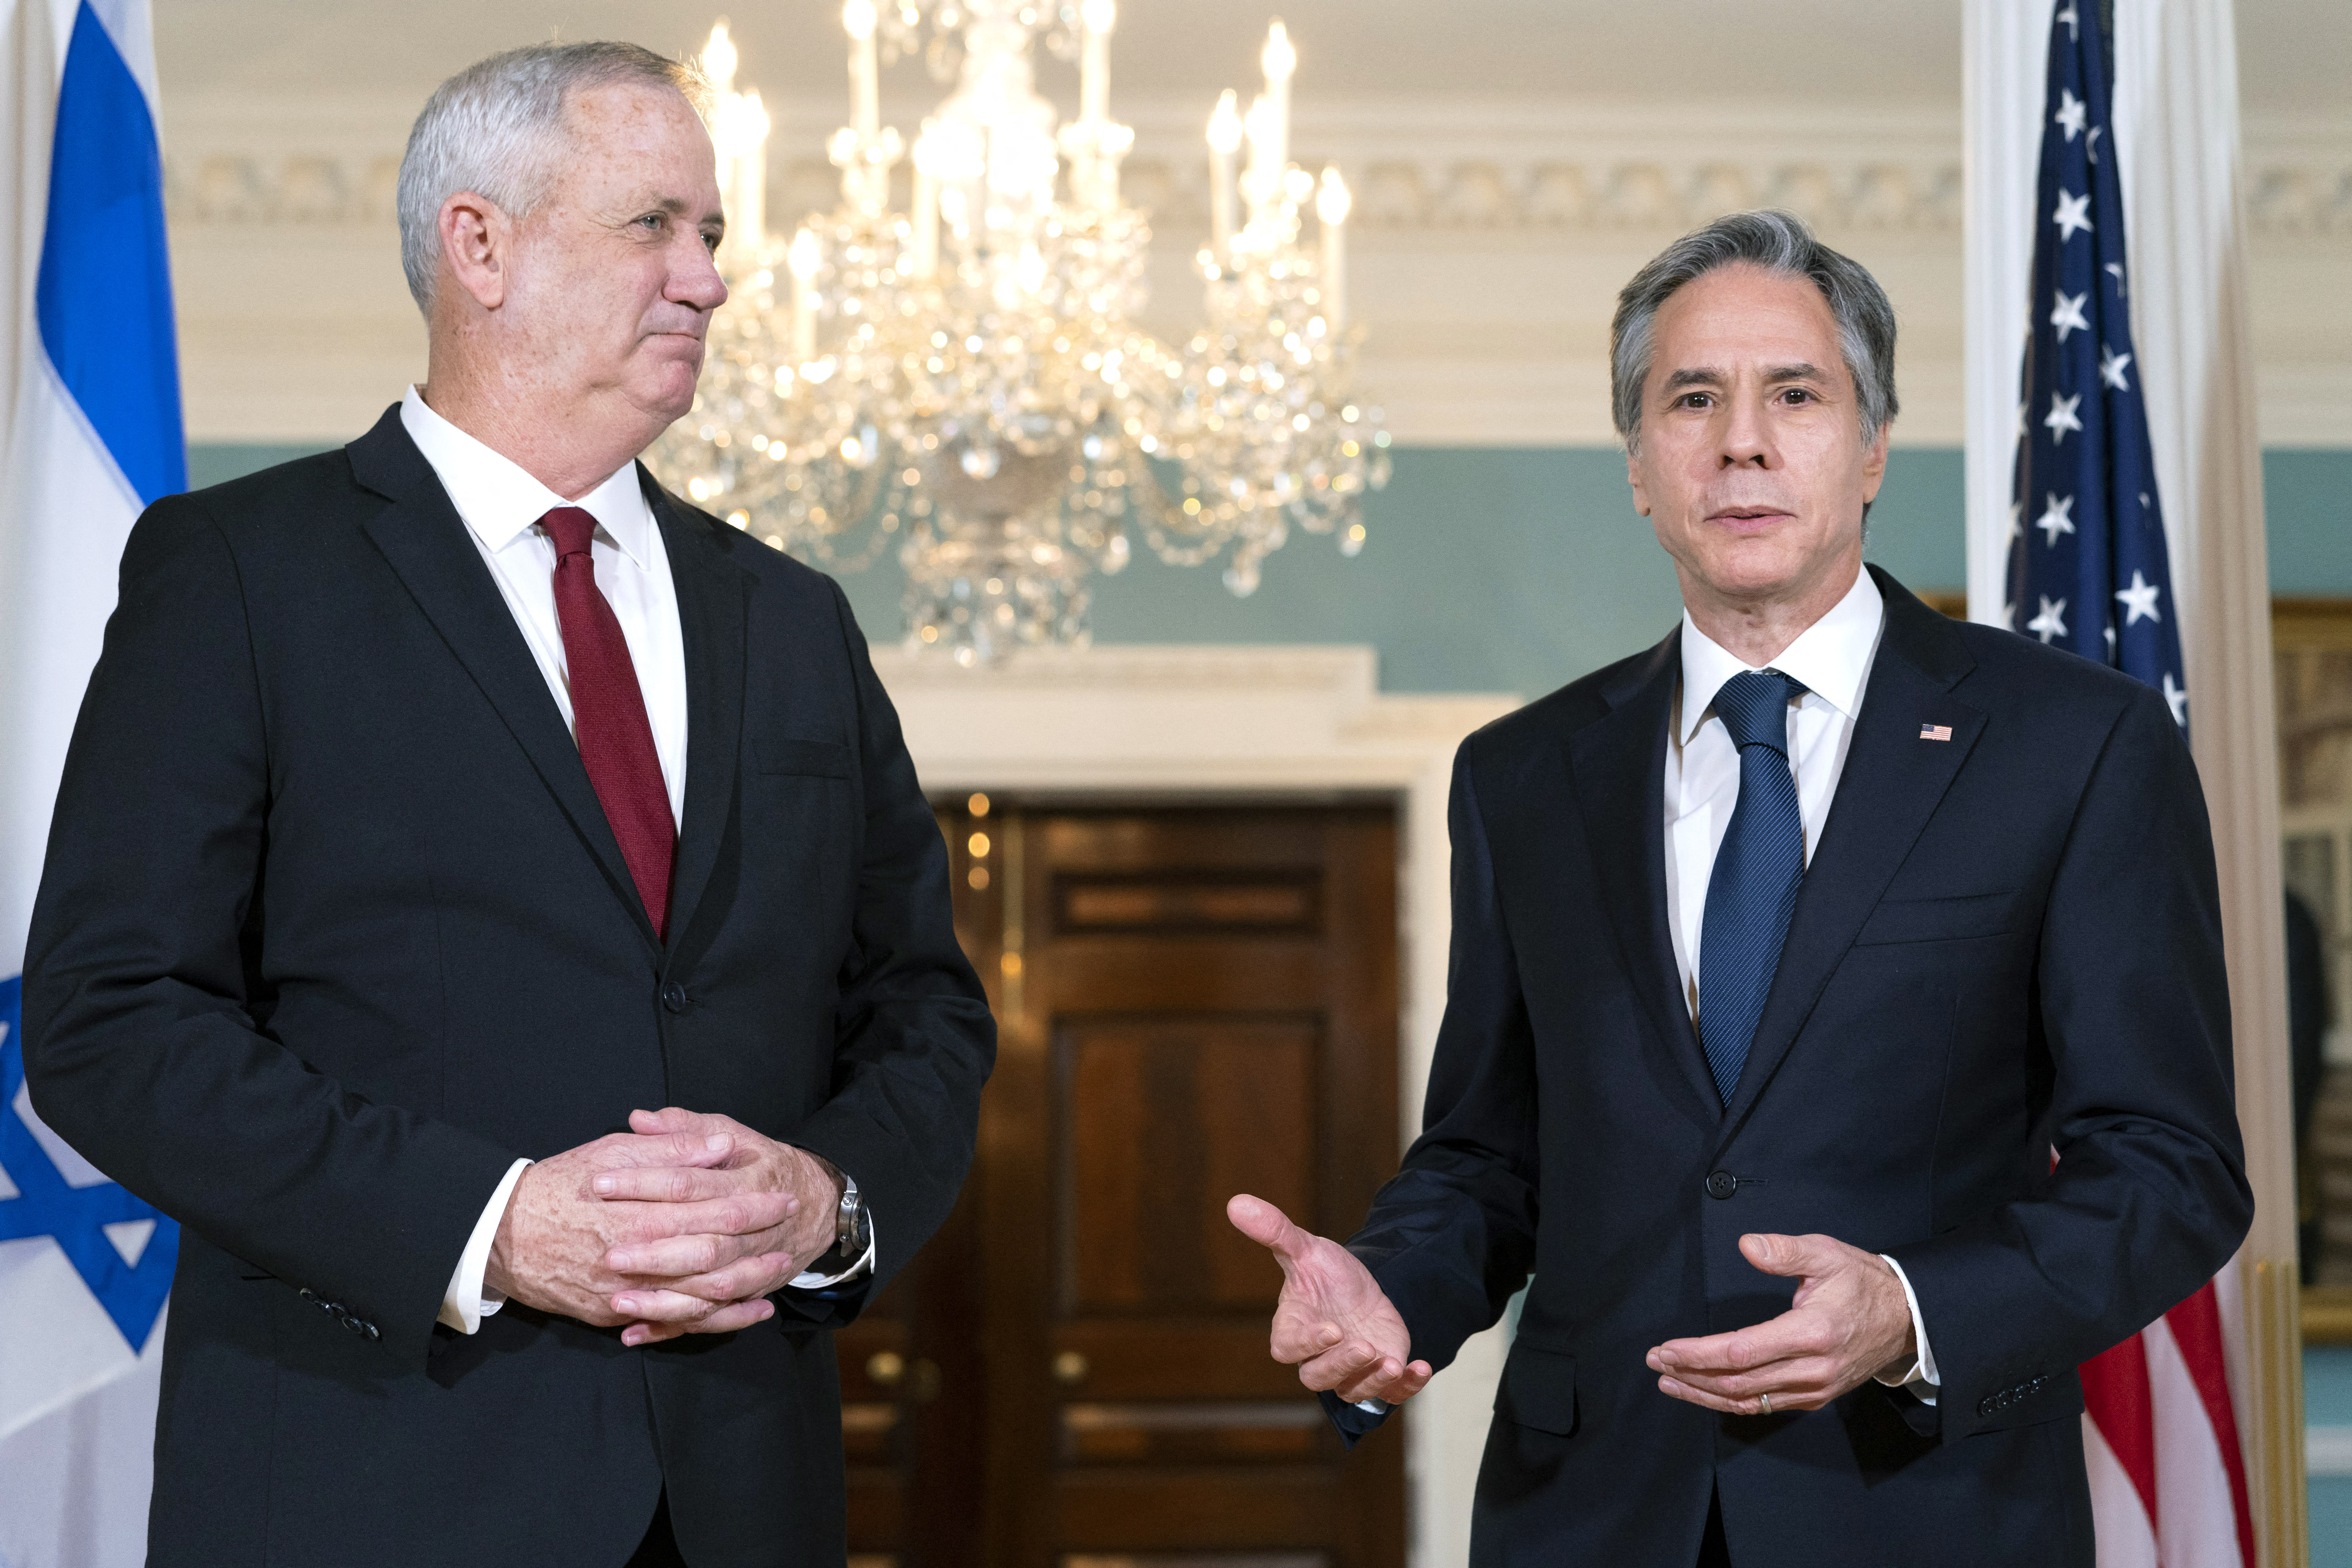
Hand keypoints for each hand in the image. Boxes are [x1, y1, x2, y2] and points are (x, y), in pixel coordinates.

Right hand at [485, 1126, 796, 1337]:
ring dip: (743, 1287)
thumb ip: (669, 1150)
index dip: (752, 1203)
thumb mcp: (612, 1152)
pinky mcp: (614, 1315)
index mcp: (638, 1213)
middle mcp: (635, 1259)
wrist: (499, 1235)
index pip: (711, 1209)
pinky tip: (743, 1311)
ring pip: (697, 1298)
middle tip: (791, 1233)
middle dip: (756, 1244)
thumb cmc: (558, 1185)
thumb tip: (720, 1148)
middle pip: (711, 1255)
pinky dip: (711, 1320)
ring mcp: (624, 1293)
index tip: (783, 1193)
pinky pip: (672, 1323)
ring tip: (778, 1275)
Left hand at [586, 1107, 843, 1344]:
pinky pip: (709, 1319)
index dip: (644, 1183)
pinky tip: (632, 1332)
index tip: (599, 1183)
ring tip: (617, 1299)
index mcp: (745, 1183)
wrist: (817, 1205)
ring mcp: (751, 1268)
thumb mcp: (734, 1134)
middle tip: (609, 1254)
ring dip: (664, 1299)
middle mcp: (751, 1232)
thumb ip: (686, 1128)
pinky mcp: (744, 1293)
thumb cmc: (762, 1165)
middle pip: (703, 1246)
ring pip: (709, 1290)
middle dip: (655, 1254)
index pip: (688, 1184)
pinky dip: (672, 1329)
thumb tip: (639, 1119)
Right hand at [1227, 1193, 1432, 1405]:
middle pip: (1319, 1377)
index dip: (1306, 1344)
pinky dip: (1407, 1386)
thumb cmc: (1325, 1272)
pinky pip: (1390, 1395)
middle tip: (1365, 1346)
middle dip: (1342, 1365)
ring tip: (1393, 1363)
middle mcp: (1318, 1357)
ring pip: (1354, 1391)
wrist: (1361, 1288)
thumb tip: (1236, 1202)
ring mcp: (1350, 1371)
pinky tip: (1419, 1367)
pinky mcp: (1378, 1375)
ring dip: (1373, 1380)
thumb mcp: (1305, 1248)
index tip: (1331, 1330)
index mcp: (1293, 1329)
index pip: (1288, 1348)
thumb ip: (1274, 1231)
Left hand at [1644, 1233, 1913, 1415]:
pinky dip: (1730, 1401)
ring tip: (1669, 1381)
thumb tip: (1747, 1245)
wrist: (1906, 1319)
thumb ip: (1785, 1251)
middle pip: (1738, 1381)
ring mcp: (1814, 1388)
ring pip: (1748, 1400)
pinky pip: (1765, 1406)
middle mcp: (1812, 1368)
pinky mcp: (1815, 1397)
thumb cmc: (1862, 1283)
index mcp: (1812, 1332)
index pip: (1742, 1351)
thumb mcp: (1828, 1254)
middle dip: (1691, 1374)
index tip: (1666, 1349)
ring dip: (1704, 1393)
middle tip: (1656, 1362)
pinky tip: (1705, 1392)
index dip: (1699, 1354)